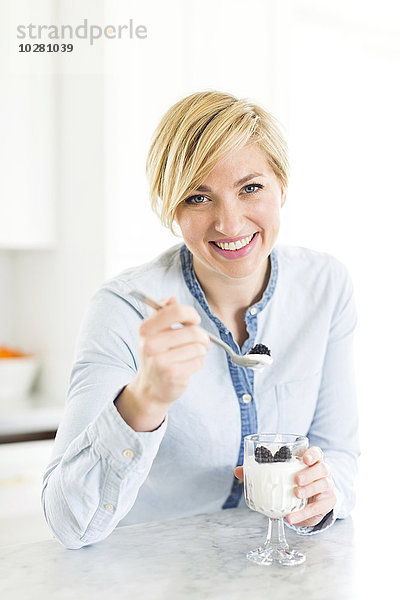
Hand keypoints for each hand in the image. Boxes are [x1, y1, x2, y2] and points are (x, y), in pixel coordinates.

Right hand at [115, 296, 210, 430]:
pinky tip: (188, 366)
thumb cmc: (157, 355)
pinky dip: (198, 363)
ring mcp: (160, 361)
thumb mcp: (154, 333)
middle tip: (202, 340)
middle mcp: (150, 344)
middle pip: (192, 331)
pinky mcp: (173, 375)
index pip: (176, 311)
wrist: (151, 388)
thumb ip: (162, 313)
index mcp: (146, 329)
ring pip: (198, 347)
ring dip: (201, 351)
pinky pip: (198, 361)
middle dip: (202, 336)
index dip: (191, 314)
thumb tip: (172, 298)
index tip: (194, 320)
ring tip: (193, 354)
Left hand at [233, 446, 336, 527]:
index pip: (317, 453)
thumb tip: (237, 471)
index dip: (312, 454)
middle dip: (310, 473)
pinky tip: (291, 517)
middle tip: (296, 480)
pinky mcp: (327, 503)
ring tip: (295, 494)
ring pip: (324, 485)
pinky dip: (304, 513)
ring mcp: (327, 487)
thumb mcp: (279, 474)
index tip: (304, 458)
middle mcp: (322, 471)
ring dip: (309, 490)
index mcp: (310, 461)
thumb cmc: (293, 481)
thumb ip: (259, 471)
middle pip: (323, 468)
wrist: (309, 500)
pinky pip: (319, 508)